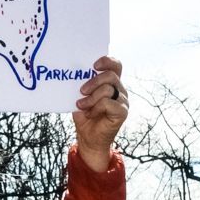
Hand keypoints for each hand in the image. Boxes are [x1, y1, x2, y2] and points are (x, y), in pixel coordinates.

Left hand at [72, 58, 128, 172]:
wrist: (88, 139)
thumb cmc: (85, 116)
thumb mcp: (81, 98)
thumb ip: (83, 86)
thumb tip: (76, 75)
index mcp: (111, 83)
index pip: (116, 66)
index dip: (107, 61)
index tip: (93, 65)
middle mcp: (120, 90)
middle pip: (111, 76)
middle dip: (93, 81)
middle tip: (81, 91)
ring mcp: (123, 101)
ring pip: (108, 89)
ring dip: (91, 97)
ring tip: (82, 105)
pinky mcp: (122, 112)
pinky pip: (108, 103)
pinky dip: (96, 108)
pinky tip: (90, 114)